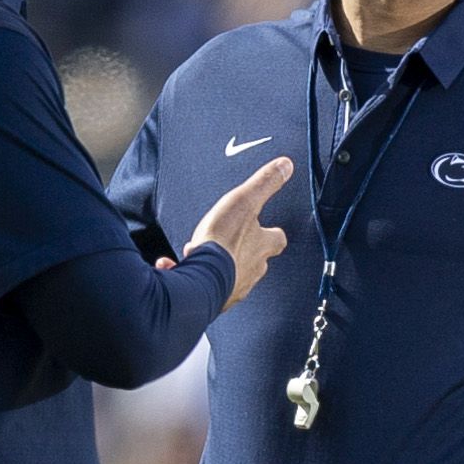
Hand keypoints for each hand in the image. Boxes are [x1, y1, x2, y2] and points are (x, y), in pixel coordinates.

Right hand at [187, 157, 292, 304]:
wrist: (202, 278)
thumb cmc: (223, 241)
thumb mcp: (245, 201)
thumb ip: (264, 183)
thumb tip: (286, 165)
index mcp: (262, 247)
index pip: (277, 239)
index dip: (273, 232)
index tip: (270, 228)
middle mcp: (252, 270)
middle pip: (257, 260)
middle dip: (245, 252)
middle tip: (231, 241)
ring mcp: (234, 286)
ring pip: (232, 275)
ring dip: (221, 265)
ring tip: (203, 253)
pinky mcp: (214, 298)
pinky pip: (204, 286)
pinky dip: (193, 276)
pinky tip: (176, 266)